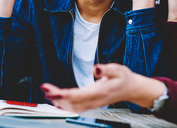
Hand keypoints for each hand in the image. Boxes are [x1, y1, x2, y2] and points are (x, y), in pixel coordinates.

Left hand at [40, 63, 164, 111]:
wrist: (132, 89)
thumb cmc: (125, 78)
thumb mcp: (119, 69)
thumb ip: (107, 69)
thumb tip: (96, 68)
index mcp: (100, 92)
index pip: (78, 95)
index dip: (63, 94)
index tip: (52, 91)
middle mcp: (95, 100)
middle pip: (72, 102)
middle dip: (57, 97)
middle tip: (45, 90)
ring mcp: (93, 103)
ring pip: (73, 107)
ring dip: (59, 101)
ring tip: (47, 93)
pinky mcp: (92, 103)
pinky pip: (76, 107)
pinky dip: (65, 105)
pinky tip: (58, 100)